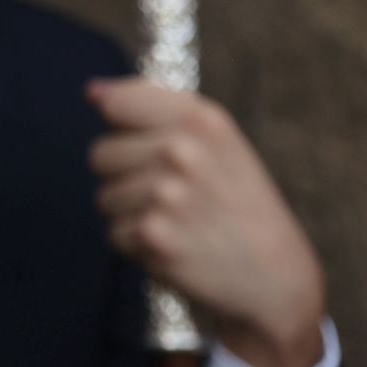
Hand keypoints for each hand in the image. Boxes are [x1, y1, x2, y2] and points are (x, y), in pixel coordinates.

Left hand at [87, 79, 325, 366]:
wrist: (275, 276)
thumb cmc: (236, 201)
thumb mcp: (216, 141)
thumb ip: (154, 108)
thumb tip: (91, 91)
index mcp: (201, 119)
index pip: (116, 104)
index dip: (122, 130)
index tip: (148, 150)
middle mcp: (183, 150)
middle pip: (101, 155)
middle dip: (126, 179)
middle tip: (174, 197)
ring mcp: (167, 193)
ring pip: (105, 198)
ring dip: (133, 216)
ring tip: (179, 223)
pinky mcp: (153, 235)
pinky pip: (114, 234)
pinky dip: (138, 246)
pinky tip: (176, 247)